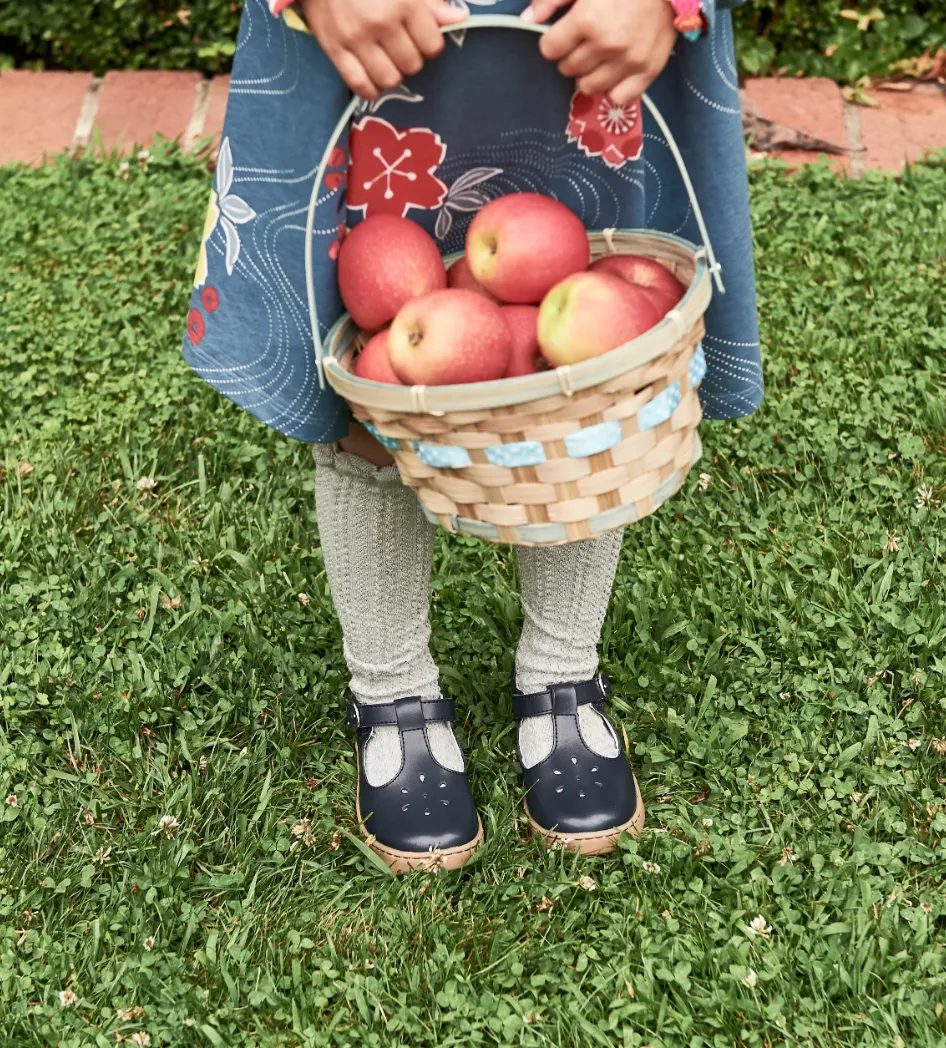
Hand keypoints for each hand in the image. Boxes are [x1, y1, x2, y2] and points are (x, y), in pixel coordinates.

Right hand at [300, 0, 466, 100]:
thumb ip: (430, 2)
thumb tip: (459, 18)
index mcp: (403, 3)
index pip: (432, 46)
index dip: (429, 44)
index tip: (419, 37)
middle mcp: (381, 23)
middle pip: (412, 65)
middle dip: (410, 59)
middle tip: (399, 46)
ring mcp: (356, 39)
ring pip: (389, 80)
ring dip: (392, 74)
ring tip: (385, 60)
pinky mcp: (335, 50)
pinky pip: (360, 87)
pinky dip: (370, 88)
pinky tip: (372, 77)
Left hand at [522, 0, 677, 105]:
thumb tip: (527, 19)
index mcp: (588, 20)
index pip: (550, 50)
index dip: (553, 41)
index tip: (563, 34)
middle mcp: (607, 45)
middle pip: (568, 69)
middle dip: (570, 56)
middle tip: (584, 42)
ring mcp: (628, 62)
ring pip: (588, 87)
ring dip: (588, 74)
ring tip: (599, 57)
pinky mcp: (647, 72)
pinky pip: (617, 98)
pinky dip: (612, 87)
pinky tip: (615, 71)